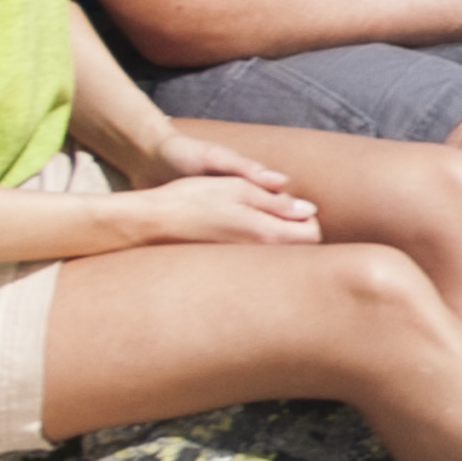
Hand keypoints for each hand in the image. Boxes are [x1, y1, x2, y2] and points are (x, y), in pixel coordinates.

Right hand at [122, 151, 321, 247]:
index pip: (312, 234)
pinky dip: (252, 247)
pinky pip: (253, 261)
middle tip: (271, 210)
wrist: (149, 223)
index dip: (306, 216)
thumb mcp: (237, 189)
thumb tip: (308, 210)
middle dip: (293, 229)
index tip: (288, 203)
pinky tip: (232, 232)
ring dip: (272, 237)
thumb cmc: (192, 199)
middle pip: (298, 249)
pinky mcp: (226, 271)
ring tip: (248, 218)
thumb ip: (276, 201)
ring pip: (274, 255)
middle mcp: (257, 256)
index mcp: (265, 235)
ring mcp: (241, 266)